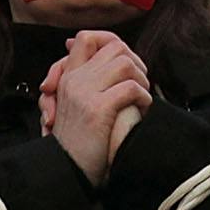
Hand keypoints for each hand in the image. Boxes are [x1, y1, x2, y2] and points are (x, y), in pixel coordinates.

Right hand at [44, 32, 149, 185]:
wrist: (66, 172)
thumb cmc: (77, 145)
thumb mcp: (73, 108)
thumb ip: (85, 84)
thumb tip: (104, 70)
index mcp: (68, 78)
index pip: (87, 38)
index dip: (109, 41)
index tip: (124, 60)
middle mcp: (74, 80)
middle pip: (113, 47)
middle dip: (134, 61)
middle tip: (139, 82)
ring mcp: (84, 92)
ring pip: (124, 63)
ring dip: (141, 79)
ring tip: (141, 97)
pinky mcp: (97, 109)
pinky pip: (130, 88)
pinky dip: (143, 98)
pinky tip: (142, 110)